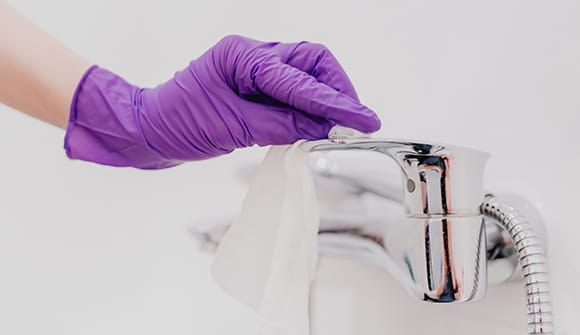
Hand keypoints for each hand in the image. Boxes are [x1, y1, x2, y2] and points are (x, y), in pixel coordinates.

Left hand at [65, 35, 380, 168]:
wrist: (149, 131)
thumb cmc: (179, 125)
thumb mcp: (233, 127)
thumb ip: (282, 125)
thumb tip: (326, 128)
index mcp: (242, 57)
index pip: (300, 79)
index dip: (335, 103)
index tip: (364, 121)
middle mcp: (252, 55)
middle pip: (313, 61)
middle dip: (338, 89)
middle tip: (355, 121)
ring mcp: (254, 68)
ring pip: (307, 73)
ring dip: (327, 98)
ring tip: (341, 125)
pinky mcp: (255, 86)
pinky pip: (293, 90)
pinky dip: (310, 106)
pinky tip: (319, 124)